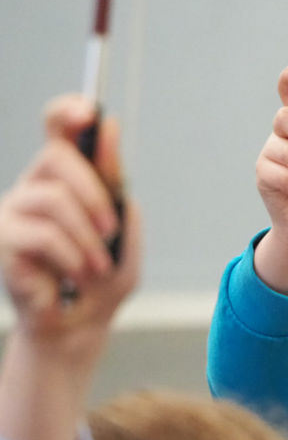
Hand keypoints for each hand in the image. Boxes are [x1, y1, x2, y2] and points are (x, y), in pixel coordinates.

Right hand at [0, 95, 139, 439]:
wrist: (78, 328)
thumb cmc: (101, 280)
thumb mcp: (124, 233)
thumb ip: (118, 186)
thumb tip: (110, 128)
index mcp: (67, 179)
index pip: (56, 128)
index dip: (68, 111)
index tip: (88, 111)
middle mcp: (34, 186)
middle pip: (56, 155)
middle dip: (93, 190)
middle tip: (111, 226)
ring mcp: (13, 210)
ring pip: (53, 198)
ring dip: (87, 236)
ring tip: (97, 267)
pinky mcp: (2, 238)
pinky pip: (42, 234)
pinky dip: (72, 257)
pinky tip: (77, 277)